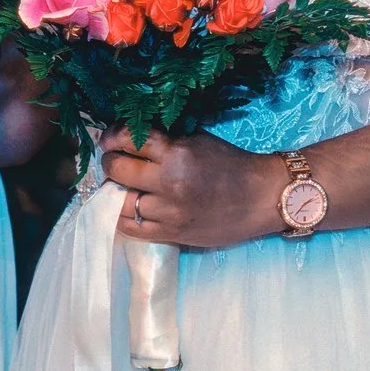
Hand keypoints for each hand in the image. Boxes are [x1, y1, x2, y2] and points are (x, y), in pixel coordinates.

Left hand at [101, 128, 276, 249]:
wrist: (261, 198)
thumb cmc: (230, 163)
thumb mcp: (197, 139)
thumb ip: (164, 138)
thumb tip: (128, 136)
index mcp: (177, 153)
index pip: (128, 140)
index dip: (112, 137)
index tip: (109, 140)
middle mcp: (170, 182)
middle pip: (118, 170)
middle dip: (111, 162)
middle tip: (114, 161)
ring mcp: (169, 212)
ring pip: (121, 201)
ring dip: (116, 191)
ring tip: (122, 185)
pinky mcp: (172, 234)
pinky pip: (131, 228)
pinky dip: (122, 217)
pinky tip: (126, 207)